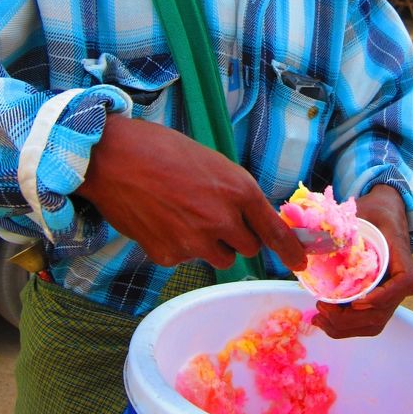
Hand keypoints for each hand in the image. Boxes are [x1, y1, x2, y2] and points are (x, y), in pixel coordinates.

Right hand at [77, 115, 306, 272]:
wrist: (114, 157)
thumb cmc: (162, 149)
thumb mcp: (213, 163)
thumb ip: (234, 193)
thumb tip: (248, 218)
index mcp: (239, 190)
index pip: (275, 231)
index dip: (290, 251)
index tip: (299, 264)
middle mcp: (222, 219)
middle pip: (247, 249)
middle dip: (237, 237)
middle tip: (214, 217)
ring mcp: (194, 242)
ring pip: (218, 257)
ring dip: (210, 244)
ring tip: (183, 215)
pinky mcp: (168, 256)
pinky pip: (184, 258)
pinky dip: (176, 245)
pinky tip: (159, 219)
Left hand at [310, 185, 412, 338]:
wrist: (385, 213)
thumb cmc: (376, 213)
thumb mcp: (364, 211)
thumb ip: (346, 222)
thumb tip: (318, 232)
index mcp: (404, 260)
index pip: (403, 284)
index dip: (382, 297)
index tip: (356, 301)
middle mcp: (401, 284)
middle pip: (382, 313)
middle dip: (350, 319)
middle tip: (322, 308)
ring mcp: (390, 295)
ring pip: (373, 324)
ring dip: (345, 328)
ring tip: (318, 318)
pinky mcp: (378, 300)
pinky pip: (366, 321)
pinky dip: (346, 327)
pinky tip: (324, 321)